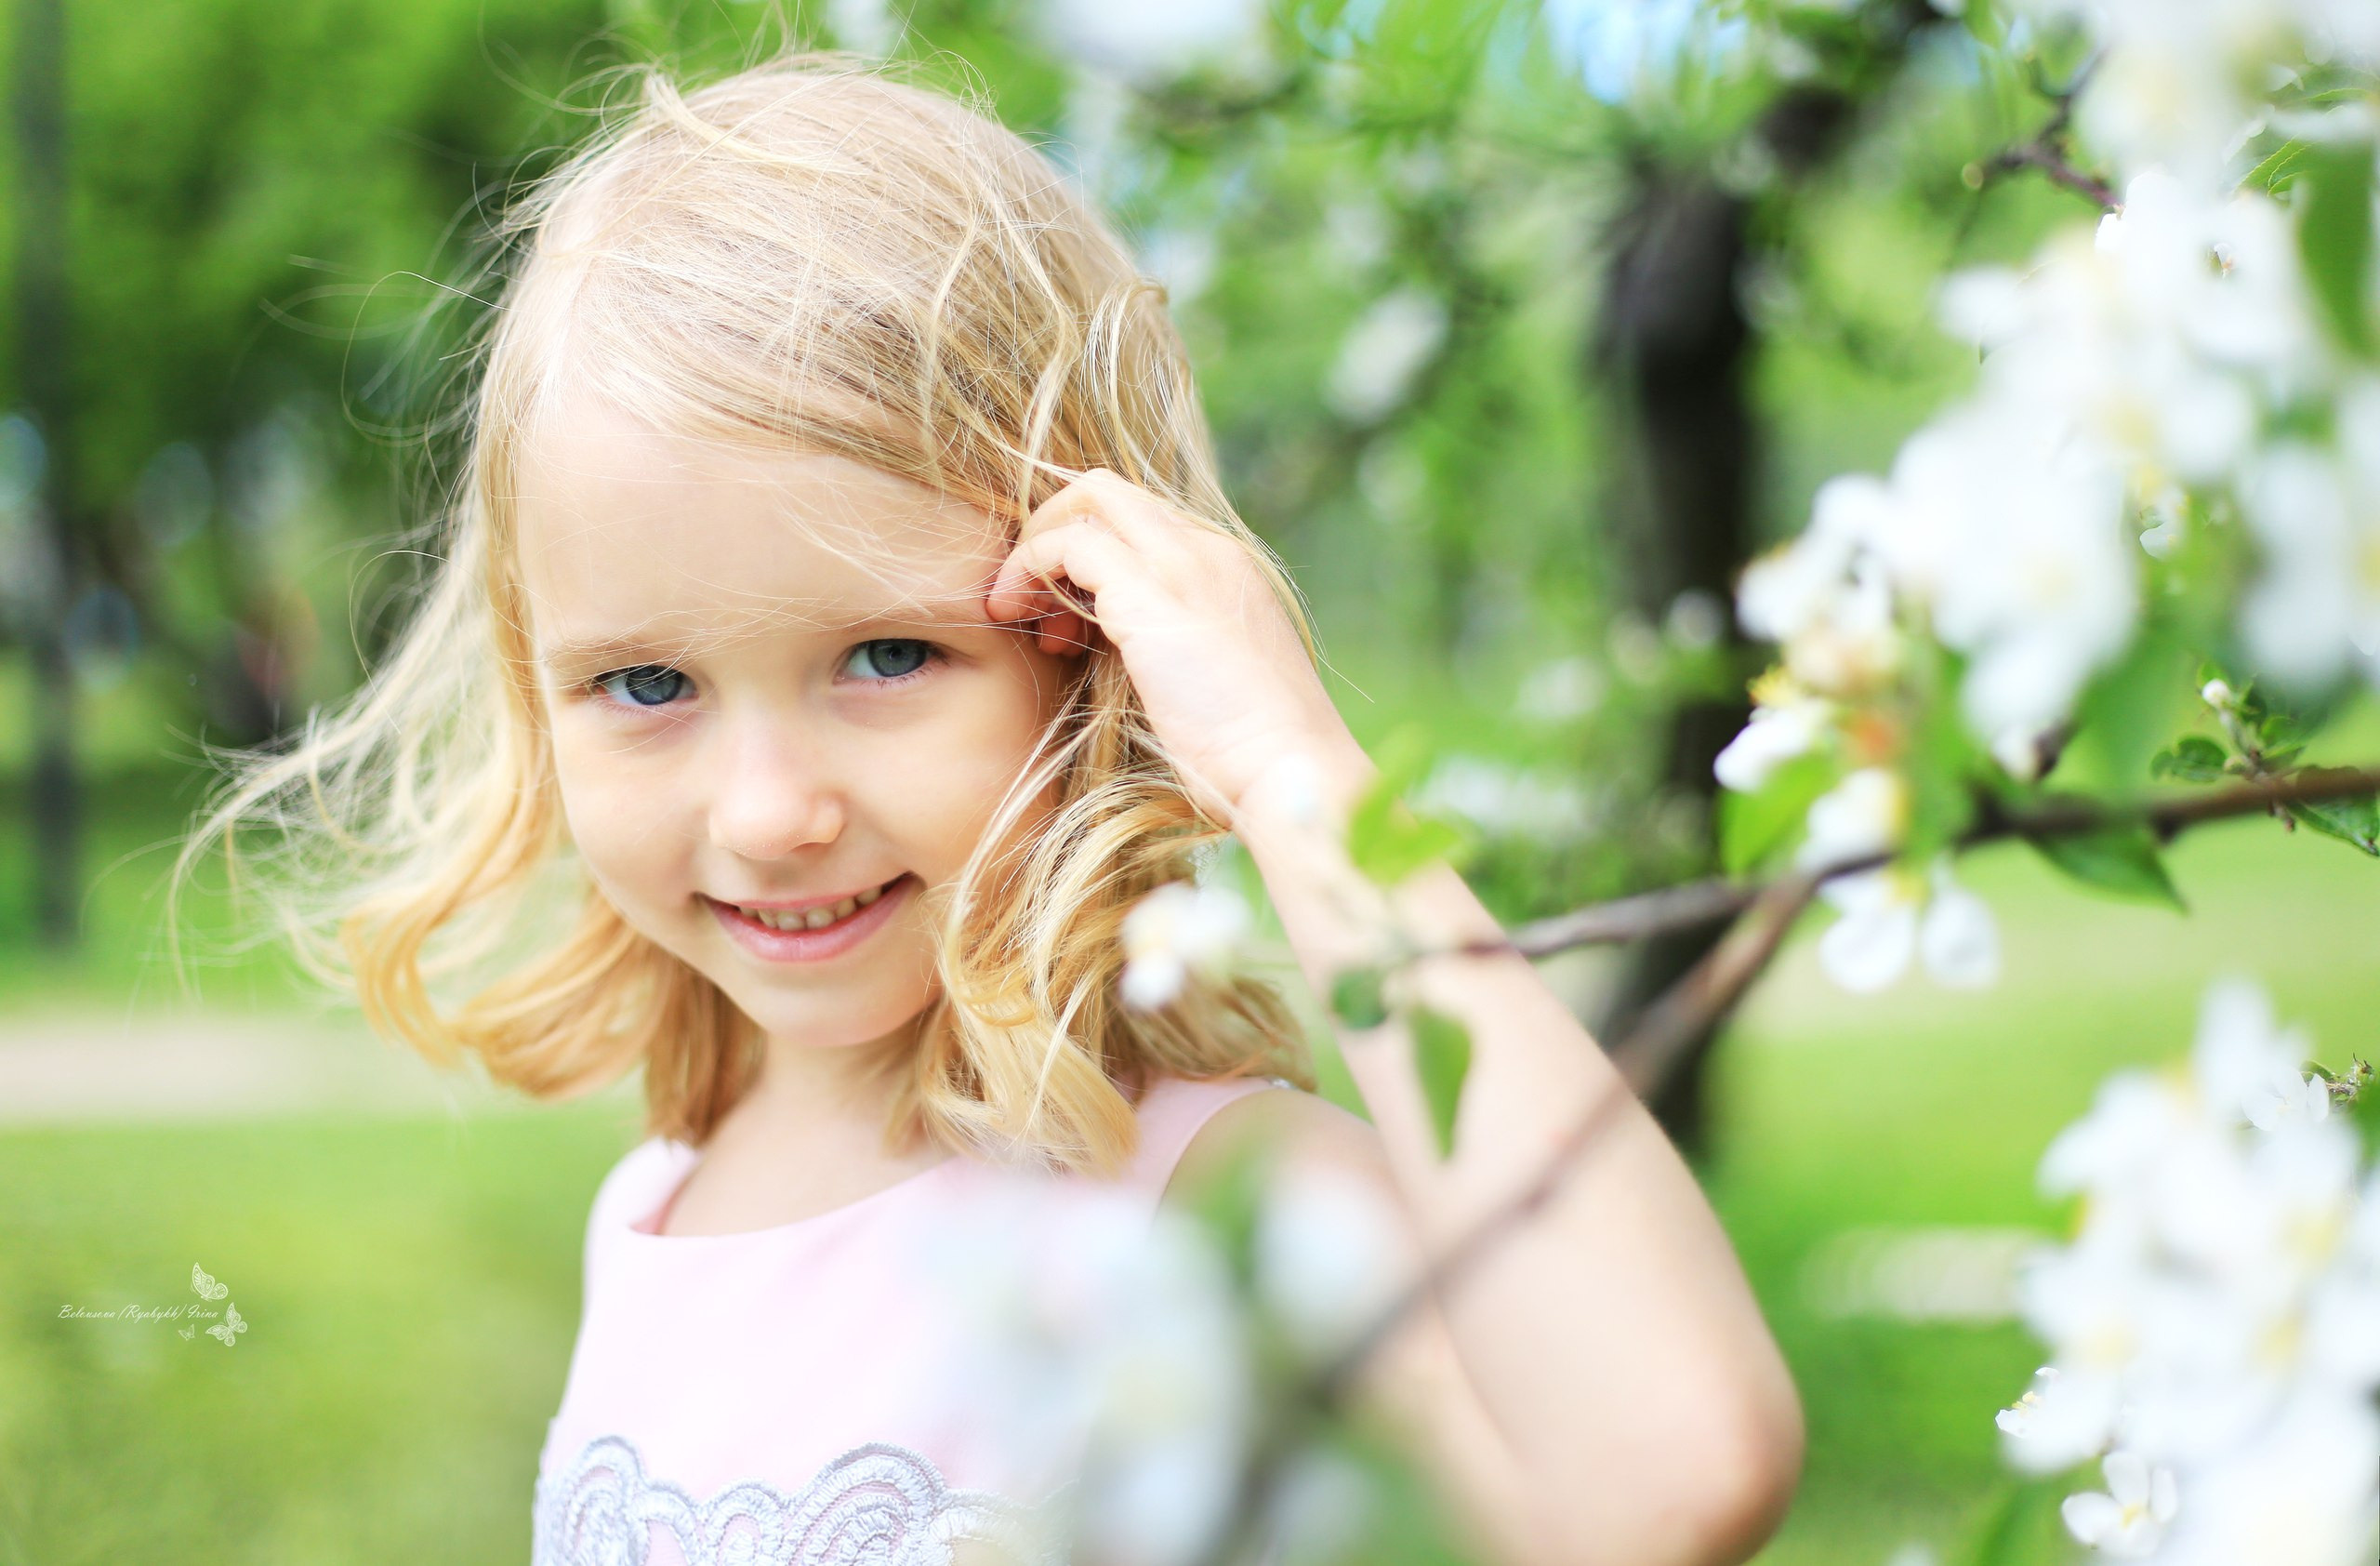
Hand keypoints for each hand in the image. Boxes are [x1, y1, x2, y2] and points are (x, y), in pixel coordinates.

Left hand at [985, 470, 1366, 817]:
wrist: (1290, 770)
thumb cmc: (1252, 755)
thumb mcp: (1214, 683)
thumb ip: (1174, 650)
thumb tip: (1122, 659)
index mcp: (1228, 568)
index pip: (1140, 519)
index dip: (1088, 553)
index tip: (1066, 621)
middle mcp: (1208, 549)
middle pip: (1108, 491)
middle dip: (1052, 529)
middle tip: (1030, 603)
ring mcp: (1183, 563)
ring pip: (1087, 499)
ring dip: (1035, 550)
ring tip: (1019, 617)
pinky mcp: (1149, 593)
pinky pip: (1069, 543)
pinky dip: (1029, 568)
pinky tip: (1017, 618)